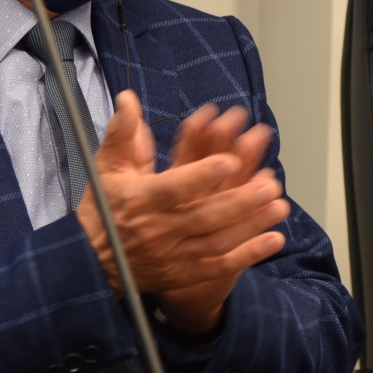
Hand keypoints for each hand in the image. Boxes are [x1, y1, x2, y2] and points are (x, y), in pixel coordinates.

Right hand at [79, 95, 289, 334]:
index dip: (202, 175)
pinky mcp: (184, 273)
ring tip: (279, 206)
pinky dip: (248, 255)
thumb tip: (128, 99)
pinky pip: (220, 265)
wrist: (92, 262)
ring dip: (251, 225)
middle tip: (271, 185)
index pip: (175, 188)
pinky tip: (273, 240)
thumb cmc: (103, 210)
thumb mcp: (107, 168)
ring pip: (218, 241)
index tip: (228, 161)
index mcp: (142, 200)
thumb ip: (122, 133)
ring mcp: (174, 254)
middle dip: (241, 201)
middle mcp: (160, 230)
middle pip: (206, 216)